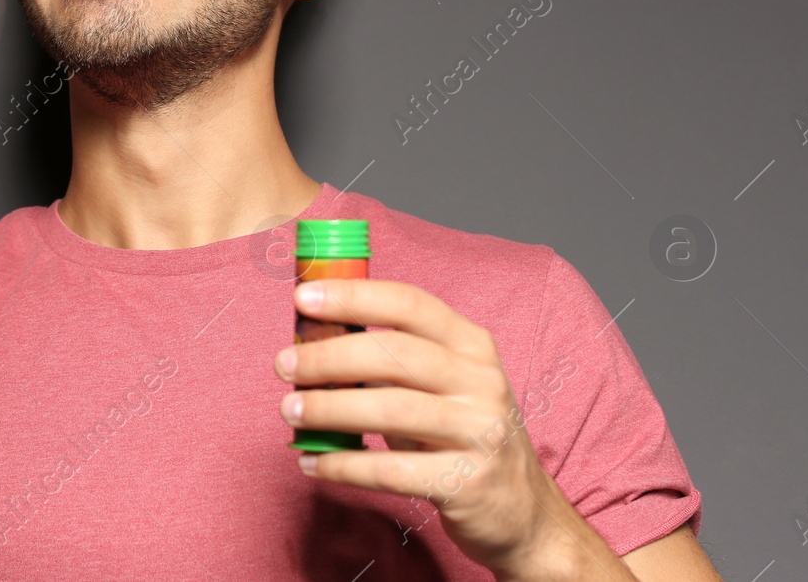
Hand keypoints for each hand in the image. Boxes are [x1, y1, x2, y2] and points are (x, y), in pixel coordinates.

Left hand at [275, 278, 563, 573]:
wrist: (523, 511)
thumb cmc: (462, 434)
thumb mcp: (444, 384)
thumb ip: (393, 358)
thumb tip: (314, 338)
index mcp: (472, 344)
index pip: (409, 303)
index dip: (354, 296)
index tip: (304, 298)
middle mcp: (481, 381)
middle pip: (395, 354)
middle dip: (330, 356)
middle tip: (284, 364)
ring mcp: (480, 432)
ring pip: (391, 409)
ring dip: (330, 409)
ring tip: (291, 411)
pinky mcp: (468, 483)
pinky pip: (391, 470)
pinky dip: (343, 466)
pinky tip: (312, 463)